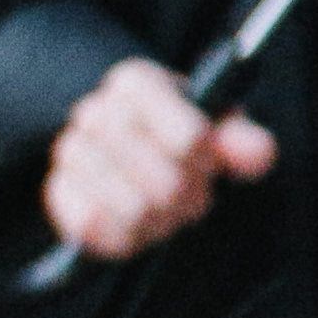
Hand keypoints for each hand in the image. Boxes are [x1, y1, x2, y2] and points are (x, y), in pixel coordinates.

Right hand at [45, 58, 275, 263]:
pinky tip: (134, 222)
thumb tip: (259, 153)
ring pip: (132, 208)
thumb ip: (240, 140)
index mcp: (136, 83)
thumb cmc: (175, 134)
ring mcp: (71, 151)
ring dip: (159, 219)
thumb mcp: (213, 127)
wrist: (121, 147)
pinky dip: (124, 233)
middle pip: (166, 181)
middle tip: (189, 192)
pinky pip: (94, 225)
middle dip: (187, 196)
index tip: (206, 161)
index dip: (207, 162)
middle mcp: (95, 111)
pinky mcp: (58, 191)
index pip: (190, 139)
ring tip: (163, 207)